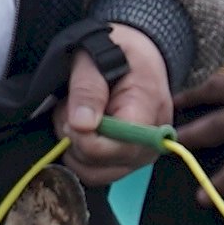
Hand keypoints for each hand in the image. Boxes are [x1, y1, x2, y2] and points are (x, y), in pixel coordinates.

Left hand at [60, 21, 173, 184]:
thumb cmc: (115, 51)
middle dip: (76, 141)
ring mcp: (143, 152)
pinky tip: (78, 130)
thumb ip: (87, 89)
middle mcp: (153, 139)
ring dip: (74, 149)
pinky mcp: (130, 158)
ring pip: (98, 173)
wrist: (136, 54)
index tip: (71, 119)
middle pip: (106, 165)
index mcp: (148, 109)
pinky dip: (79, 155)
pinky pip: (97, 171)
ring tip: (73, 118)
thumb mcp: (94, 57)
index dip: (87, 141)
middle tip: (69, 110)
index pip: (121, 147)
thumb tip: (82, 125)